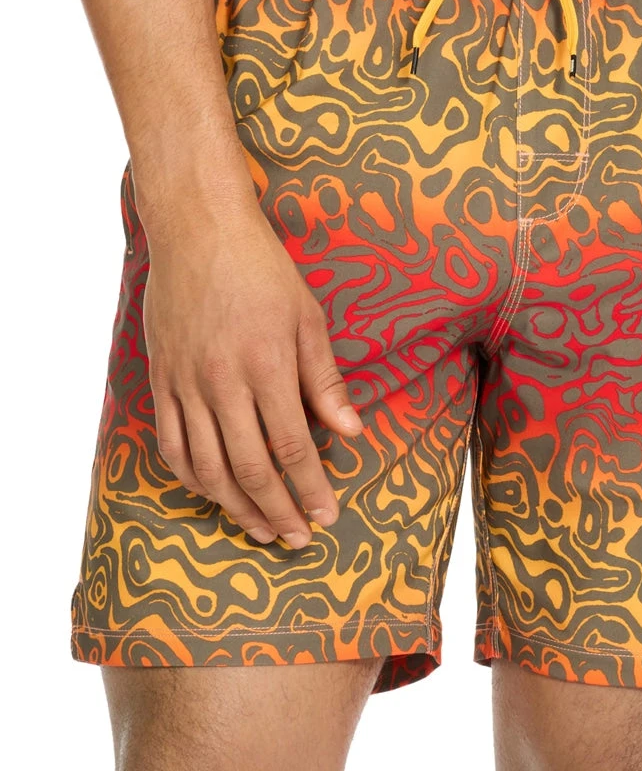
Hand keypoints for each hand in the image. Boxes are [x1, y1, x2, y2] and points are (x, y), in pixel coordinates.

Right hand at [142, 199, 363, 547]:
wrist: (198, 231)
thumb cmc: (264, 271)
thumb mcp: (309, 318)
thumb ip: (326, 381)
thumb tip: (352, 433)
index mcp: (266, 365)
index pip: (293, 446)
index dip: (311, 488)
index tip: (328, 515)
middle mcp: (222, 381)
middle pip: (250, 467)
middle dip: (278, 511)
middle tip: (299, 539)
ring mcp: (185, 384)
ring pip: (207, 466)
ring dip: (236, 507)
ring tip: (263, 531)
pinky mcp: (161, 381)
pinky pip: (171, 444)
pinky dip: (192, 478)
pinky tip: (214, 494)